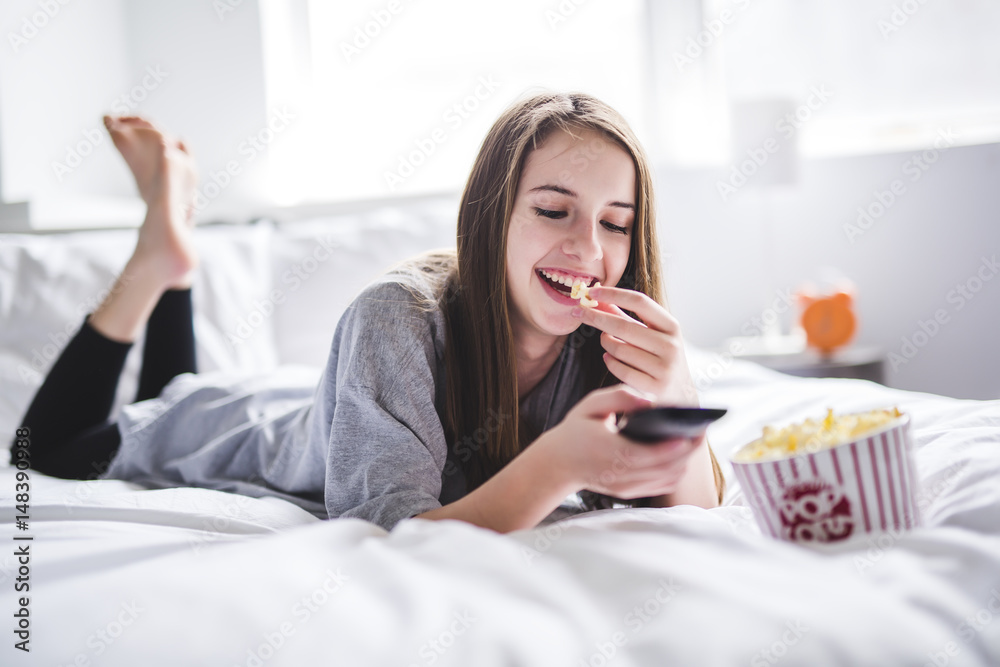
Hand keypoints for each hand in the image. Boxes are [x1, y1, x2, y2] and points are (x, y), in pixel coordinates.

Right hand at [538, 384, 701, 499]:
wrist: (557, 464)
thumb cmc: (575, 431)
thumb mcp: (591, 405)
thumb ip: (620, 396)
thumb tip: (649, 400)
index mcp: (612, 451)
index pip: (654, 453)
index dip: (678, 444)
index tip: (694, 429)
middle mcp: (621, 474)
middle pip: (668, 468)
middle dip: (689, 450)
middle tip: (701, 430)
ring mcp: (626, 486)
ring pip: (669, 479)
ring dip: (684, 461)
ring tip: (692, 440)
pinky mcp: (629, 492)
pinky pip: (662, 486)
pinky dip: (675, 472)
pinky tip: (679, 456)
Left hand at [571, 285, 697, 404]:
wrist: (681, 395)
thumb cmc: (661, 358)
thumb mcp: (651, 335)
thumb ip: (626, 317)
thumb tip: (599, 297)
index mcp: (672, 327)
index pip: (640, 302)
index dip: (614, 294)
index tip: (592, 290)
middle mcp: (671, 346)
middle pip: (624, 326)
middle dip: (597, 317)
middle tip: (578, 311)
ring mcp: (664, 369)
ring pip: (618, 349)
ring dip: (605, 342)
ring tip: (605, 340)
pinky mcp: (653, 388)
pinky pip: (619, 369)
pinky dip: (609, 361)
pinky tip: (609, 358)